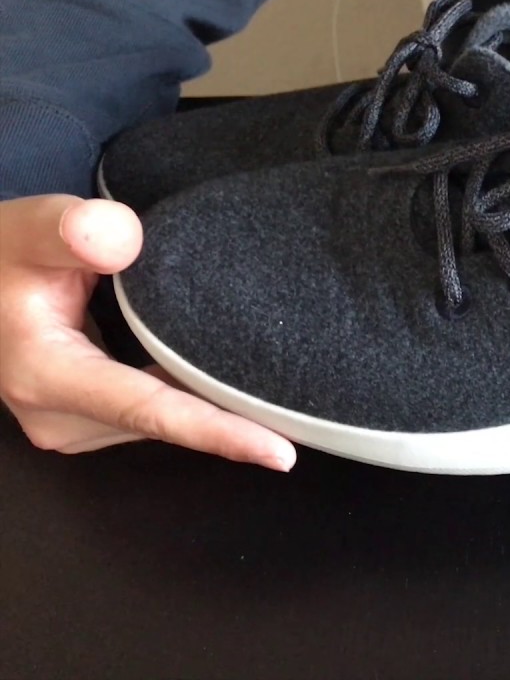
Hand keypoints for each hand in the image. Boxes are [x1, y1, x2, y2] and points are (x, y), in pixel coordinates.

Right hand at [0, 194, 295, 469]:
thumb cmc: (1, 254)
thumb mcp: (30, 228)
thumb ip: (71, 227)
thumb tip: (122, 236)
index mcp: (48, 378)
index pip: (151, 411)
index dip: (219, 432)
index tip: (281, 453)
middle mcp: (60, 419)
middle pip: (167, 422)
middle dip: (233, 418)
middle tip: (307, 407)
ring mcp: (71, 426)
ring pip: (163, 420)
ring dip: (211, 405)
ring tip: (276, 392)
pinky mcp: (85, 421)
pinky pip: (153, 412)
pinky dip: (189, 396)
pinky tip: (230, 381)